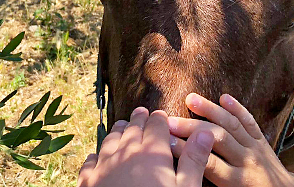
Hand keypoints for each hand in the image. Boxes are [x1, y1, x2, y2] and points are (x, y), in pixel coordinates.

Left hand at [78, 107, 214, 186]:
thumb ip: (193, 161)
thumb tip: (205, 133)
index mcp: (153, 153)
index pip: (157, 124)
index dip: (160, 119)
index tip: (161, 116)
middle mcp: (126, 152)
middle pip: (133, 128)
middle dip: (139, 120)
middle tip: (141, 114)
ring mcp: (104, 166)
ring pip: (111, 139)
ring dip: (118, 131)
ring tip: (122, 127)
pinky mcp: (88, 181)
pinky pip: (91, 161)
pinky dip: (97, 155)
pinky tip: (98, 156)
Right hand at [168, 93, 293, 186]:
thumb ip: (213, 179)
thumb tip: (186, 171)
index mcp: (238, 180)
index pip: (209, 162)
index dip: (188, 151)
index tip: (167, 142)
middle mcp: (247, 161)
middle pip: (218, 138)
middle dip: (192, 128)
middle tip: (169, 121)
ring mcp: (256, 148)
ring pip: (232, 124)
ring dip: (210, 110)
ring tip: (190, 99)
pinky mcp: (262, 140)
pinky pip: (250, 121)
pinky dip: (237, 108)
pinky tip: (223, 98)